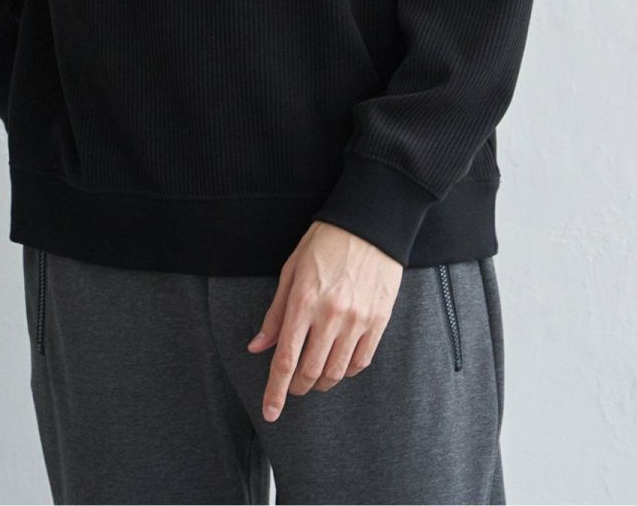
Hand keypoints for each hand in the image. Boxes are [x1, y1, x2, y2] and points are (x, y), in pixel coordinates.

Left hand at [246, 221, 403, 421]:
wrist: (369, 225)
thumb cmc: (325, 243)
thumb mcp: (292, 270)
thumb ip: (276, 313)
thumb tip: (258, 346)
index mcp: (304, 301)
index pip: (286, 359)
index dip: (276, 390)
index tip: (270, 412)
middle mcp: (331, 315)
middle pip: (310, 371)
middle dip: (297, 388)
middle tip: (293, 387)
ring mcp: (357, 320)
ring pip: (336, 372)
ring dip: (321, 382)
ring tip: (314, 376)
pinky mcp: (378, 321)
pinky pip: (361, 361)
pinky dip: (346, 371)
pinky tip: (338, 365)